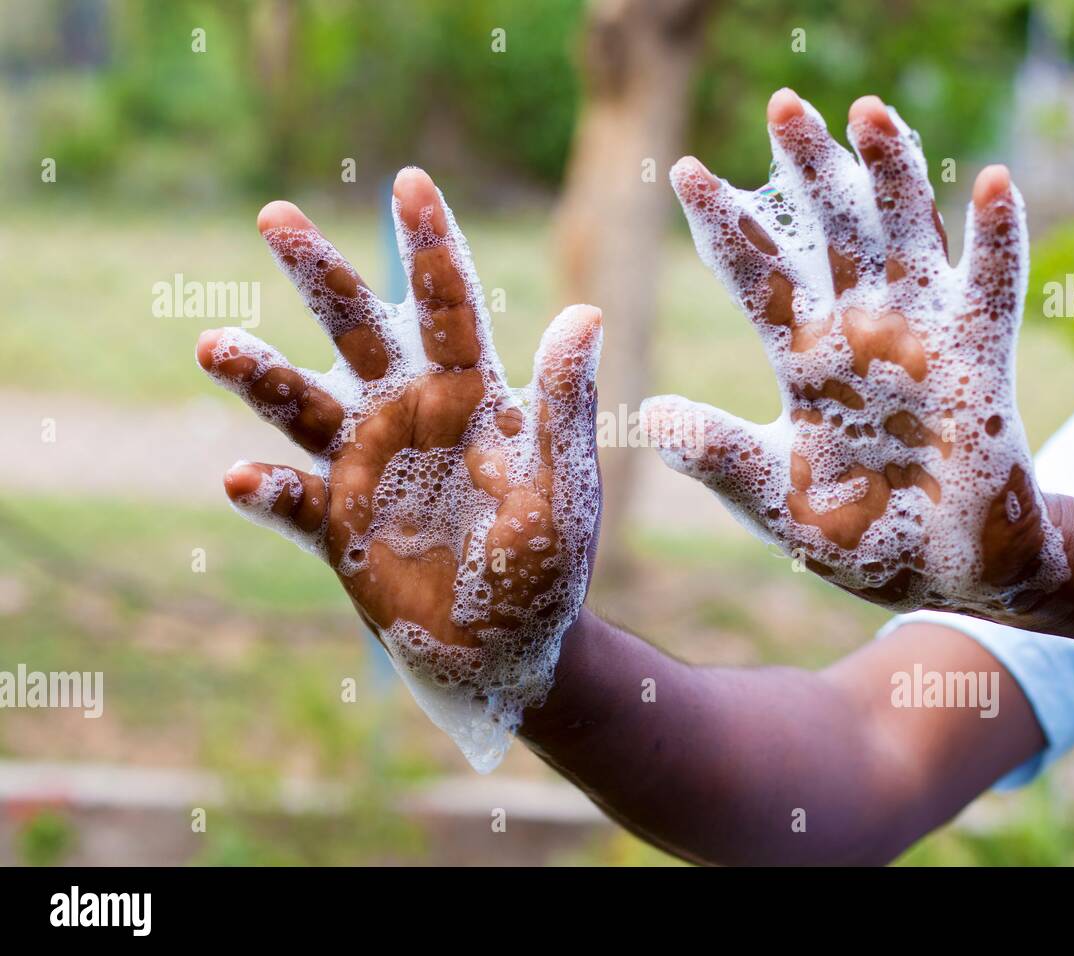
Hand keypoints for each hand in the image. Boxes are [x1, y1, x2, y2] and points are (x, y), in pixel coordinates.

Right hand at [196, 168, 601, 771]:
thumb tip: (584, 313)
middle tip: (274, 214)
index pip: (447, 308)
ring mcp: (362, 468)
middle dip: (318, 274)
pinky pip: (290, 502)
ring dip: (260, 375)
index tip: (410, 182)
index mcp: (470, 398)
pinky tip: (244, 480)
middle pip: (355, 331)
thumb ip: (562, 407)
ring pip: (300, 405)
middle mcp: (406, 417)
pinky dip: (267, 492)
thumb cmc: (547, 568)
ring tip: (214, 345)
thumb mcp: (563, 489)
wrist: (510, 652)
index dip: (430, 247)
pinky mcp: (332, 528)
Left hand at [642, 89, 1066, 615]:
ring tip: (869, 110)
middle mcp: (860, 335)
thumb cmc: (856, 536)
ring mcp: (923, 341)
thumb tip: (651, 416)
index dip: (725, 225)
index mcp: (802, 362)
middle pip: (829, 234)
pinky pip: (993, 292)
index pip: (757, 278)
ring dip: (891, 177)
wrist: (942, 575)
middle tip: (782, 105)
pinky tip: (995, 183)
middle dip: (808, 171)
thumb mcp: (773, 499)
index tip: (683, 171)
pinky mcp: (984, 365)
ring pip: (904, 239)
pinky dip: (998, 241)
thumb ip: (720, 457)